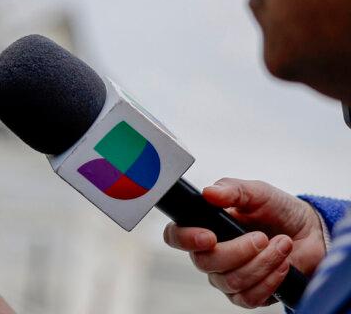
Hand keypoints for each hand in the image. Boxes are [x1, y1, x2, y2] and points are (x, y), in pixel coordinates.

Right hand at [162, 178, 325, 307]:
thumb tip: (208, 193)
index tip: (209, 236)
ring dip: (261, 263)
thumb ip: (232, 190)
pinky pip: (249, 297)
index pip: (176, 236)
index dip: (185, 239)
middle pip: (205, 262)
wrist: (311, 233)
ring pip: (231, 281)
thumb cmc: (278, 210)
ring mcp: (227, 278)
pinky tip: (284, 265)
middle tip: (263, 237)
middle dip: (238, 251)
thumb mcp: (257, 192)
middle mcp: (210, 255)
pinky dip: (270, 281)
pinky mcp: (248, 296)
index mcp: (204, 227)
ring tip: (282, 245)